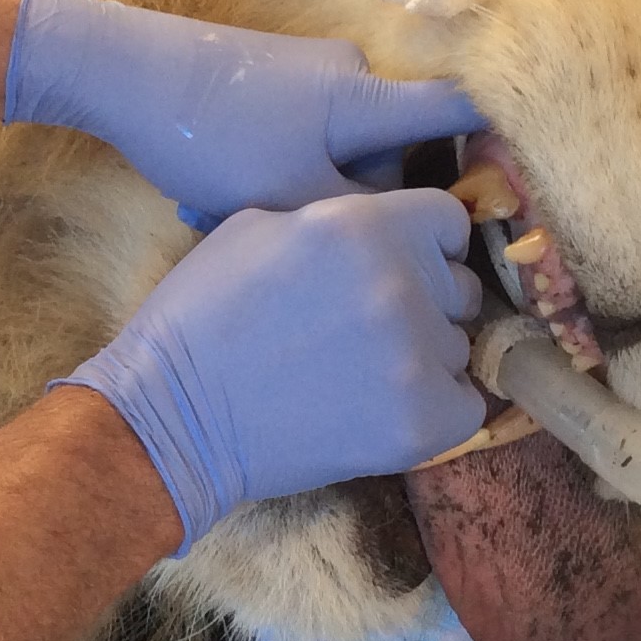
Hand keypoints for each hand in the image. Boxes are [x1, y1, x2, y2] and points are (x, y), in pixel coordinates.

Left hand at [3, 0, 485, 222]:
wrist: (123, 73)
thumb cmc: (214, 137)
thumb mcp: (289, 198)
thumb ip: (358, 222)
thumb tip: (402, 244)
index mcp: (368, 99)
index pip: (459, 110)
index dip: (499, 142)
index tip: (514, 186)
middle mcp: (350, 75)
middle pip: (385, 154)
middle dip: (346, 202)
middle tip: (290, 232)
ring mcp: (307, 74)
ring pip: (330, 154)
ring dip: (294, 193)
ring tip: (229, 214)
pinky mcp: (269, 80)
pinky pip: (294, 139)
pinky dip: (266, 173)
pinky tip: (209, 196)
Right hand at [61, 189, 485, 554]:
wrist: (173, 412)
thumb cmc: (202, 314)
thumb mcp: (259, 226)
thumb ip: (338, 219)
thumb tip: (388, 226)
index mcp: (363, 223)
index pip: (448, 219)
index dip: (427, 242)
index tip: (403, 265)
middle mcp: (400, 281)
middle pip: (458, 286)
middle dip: (426, 301)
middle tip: (367, 327)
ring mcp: (414, 354)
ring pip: (458, 347)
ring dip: (422, 357)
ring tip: (360, 375)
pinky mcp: (420, 420)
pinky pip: (466, 405)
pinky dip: (435, 409)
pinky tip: (383, 410)